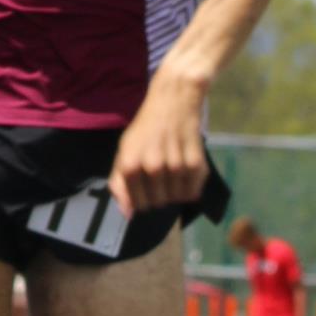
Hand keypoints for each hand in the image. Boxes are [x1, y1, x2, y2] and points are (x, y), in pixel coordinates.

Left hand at [107, 75, 207, 216]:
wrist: (173, 101)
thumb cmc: (145, 128)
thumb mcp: (124, 150)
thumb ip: (119, 182)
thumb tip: (127, 215)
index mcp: (130, 165)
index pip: (137, 205)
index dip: (141, 198)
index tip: (144, 184)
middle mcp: (152, 167)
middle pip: (157, 204)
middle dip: (157, 194)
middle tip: (159, 173)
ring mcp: (175, 167)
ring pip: (175, 200)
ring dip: (174, 190)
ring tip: (172, 168)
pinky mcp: (196, 165)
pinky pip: (192, 193)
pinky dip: (189, 187)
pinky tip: (184, 169)